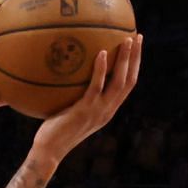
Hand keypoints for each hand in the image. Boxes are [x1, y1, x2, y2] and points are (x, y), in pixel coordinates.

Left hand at [34, 34, 142, 161]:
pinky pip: (96, 86)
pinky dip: (101, 69)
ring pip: (119, 81)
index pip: (128, 85)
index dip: (135, 66)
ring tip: (127, 40)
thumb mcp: (72, 112)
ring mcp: (98, 111)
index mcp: (108, 110)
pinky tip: (101, 53)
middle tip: (138, 36)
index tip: (137, 48)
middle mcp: (107, 110)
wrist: (48, 151)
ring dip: (125, 60)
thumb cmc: (54, 131)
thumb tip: (71, 75)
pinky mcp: (84, 110)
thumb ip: (79, 97)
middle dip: (136, 58)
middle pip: (130, 80)